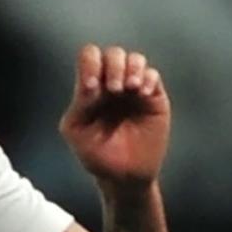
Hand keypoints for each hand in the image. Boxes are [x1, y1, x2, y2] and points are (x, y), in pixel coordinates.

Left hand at [59, 44, 169, 195]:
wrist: (124, 177)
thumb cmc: (97, 155)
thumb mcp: (77, 132)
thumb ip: (79, 106)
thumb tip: (92, 84)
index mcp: (91, 87)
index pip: (90, 57)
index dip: (90, 64)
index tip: (91, 88)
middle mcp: (113, 83)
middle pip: (113, 54)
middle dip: (113, 67)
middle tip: (113, 90)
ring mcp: (134, 90)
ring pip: (135, 59)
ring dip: (132, 68)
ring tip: (130, 88)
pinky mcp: (153, 99)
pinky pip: (153, 76)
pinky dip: (148, 79)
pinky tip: (143, 94)